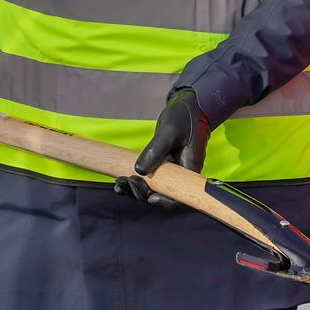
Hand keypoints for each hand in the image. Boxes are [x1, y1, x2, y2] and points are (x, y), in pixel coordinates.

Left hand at [112, 89, 208, 211]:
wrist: (188, 107)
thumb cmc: (184, 117)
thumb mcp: (170, 131)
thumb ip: (155, 150)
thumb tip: (140, 171)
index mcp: (190, 169)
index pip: (181, 196)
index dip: (166, 202)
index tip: (150, 196)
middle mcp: (181, 175)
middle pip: (163, 195)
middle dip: (143, 194)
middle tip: (126, 182)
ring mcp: (170, 172)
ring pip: (153, 190)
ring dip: (135, 190)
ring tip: (119, 183)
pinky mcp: (161, 167)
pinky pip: (148, 180)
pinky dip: (133, 184)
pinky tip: (120, 181)